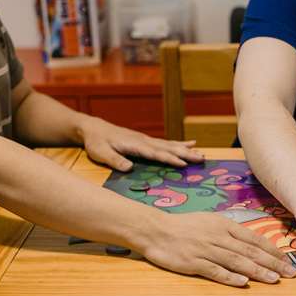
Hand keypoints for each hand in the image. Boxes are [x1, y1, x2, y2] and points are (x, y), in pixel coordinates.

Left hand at [76, 117, 204, 170]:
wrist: (94, 128)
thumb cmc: (96, 141)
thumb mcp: (100, 152)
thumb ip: (114, 160)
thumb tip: (129, 168)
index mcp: (135, 144)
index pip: (156, 153)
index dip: (170, 158)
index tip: (184, 164)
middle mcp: (144, 141)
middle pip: (168, 148)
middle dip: (185, 154)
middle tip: (201, 158)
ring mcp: (147, 140)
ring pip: (170, 145)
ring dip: (186, 150)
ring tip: (202, 154)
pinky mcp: (147, 141)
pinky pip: (166, 143)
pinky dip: (179, 144)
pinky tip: (190, 144)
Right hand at [139, 211, 295, 285]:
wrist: (155, 229)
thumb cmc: (184, 227)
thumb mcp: (210, 222)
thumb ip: (230, 232)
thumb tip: (252, 242)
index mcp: (224, 225)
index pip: (254, 238)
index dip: (273, 250)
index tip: (287, 261)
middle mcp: (218, 236)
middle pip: (250, 251)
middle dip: (272, 263)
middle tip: (290, 273)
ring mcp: (205, 249)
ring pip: (236, 261)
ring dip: (257, 271)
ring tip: (273, 280)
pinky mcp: (193, 262)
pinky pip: (214, 270)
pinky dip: (229, 276)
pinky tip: (243, 282)